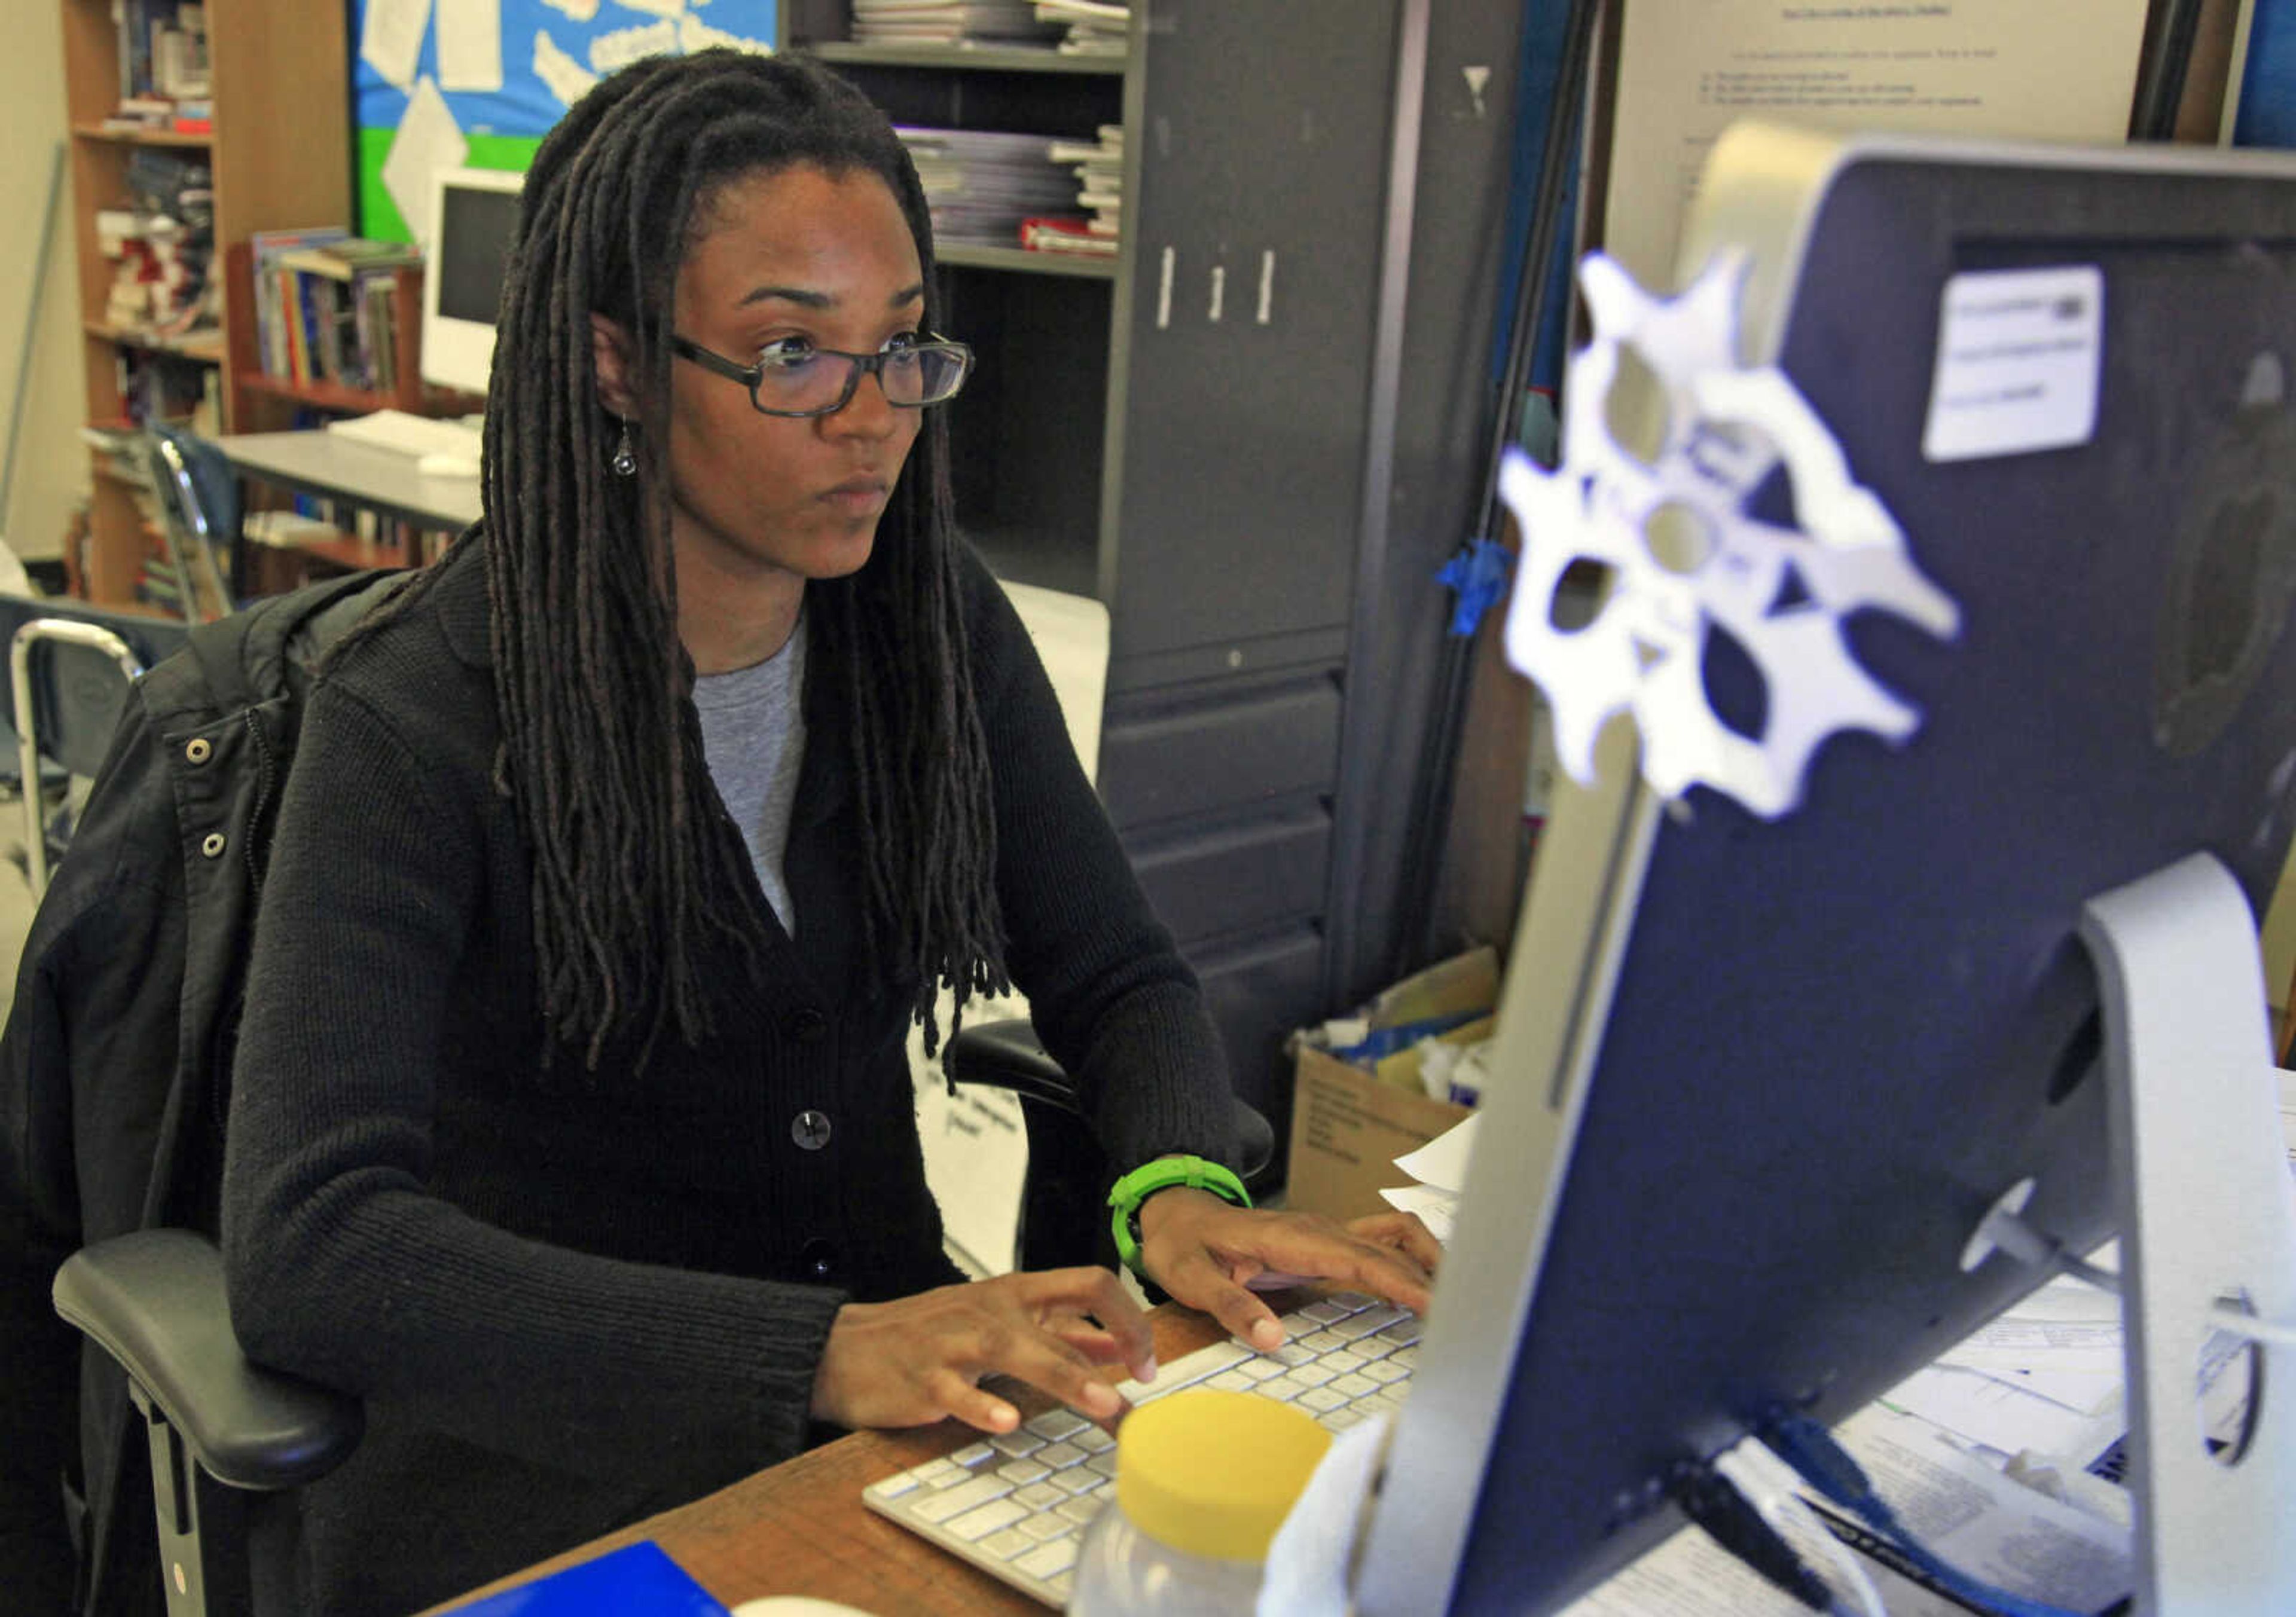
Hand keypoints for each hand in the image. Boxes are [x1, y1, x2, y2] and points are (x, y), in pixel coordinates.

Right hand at [809, 1267, 1155, 1435]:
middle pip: (1064, 1315)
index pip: (1089, 1283)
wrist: (847, 1348)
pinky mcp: (924, 1377)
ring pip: (1018, 1352)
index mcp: (1016, 1292)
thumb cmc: (931, 1336)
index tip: (1146, 1362)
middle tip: (1140, 1390)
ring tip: (1101, 1406)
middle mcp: (992, 1309)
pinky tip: (1006, 1423)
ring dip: (1066, 1378)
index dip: (1128, 1316)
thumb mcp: (1000, 1323)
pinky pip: (957, 1393)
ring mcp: (956, 1342)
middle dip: (1112, 1348)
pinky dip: (982, 1407)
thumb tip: (1122, 1344)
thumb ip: (1061, 1333)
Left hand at [1135, 1191, 1439, 1351]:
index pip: (1362, 1258)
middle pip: (1391, 1249)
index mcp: (1292, 1239)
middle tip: (1467, 1317)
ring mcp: (1327, 1232)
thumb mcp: (1190, 1278)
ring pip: (1395, 1236)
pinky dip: (1411, 1259)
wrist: (1176, 1214)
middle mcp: (1318, 1230)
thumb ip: (1231, 1306)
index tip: (1437, 1306)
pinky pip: (1381, 1242)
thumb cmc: (1182, 1246)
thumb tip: (1272, 1338)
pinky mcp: (1328, 1241)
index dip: (1403, 1281)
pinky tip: (1426, 1286)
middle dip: (1432, 1277)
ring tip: (1460, 1299)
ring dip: (1430, 1260)